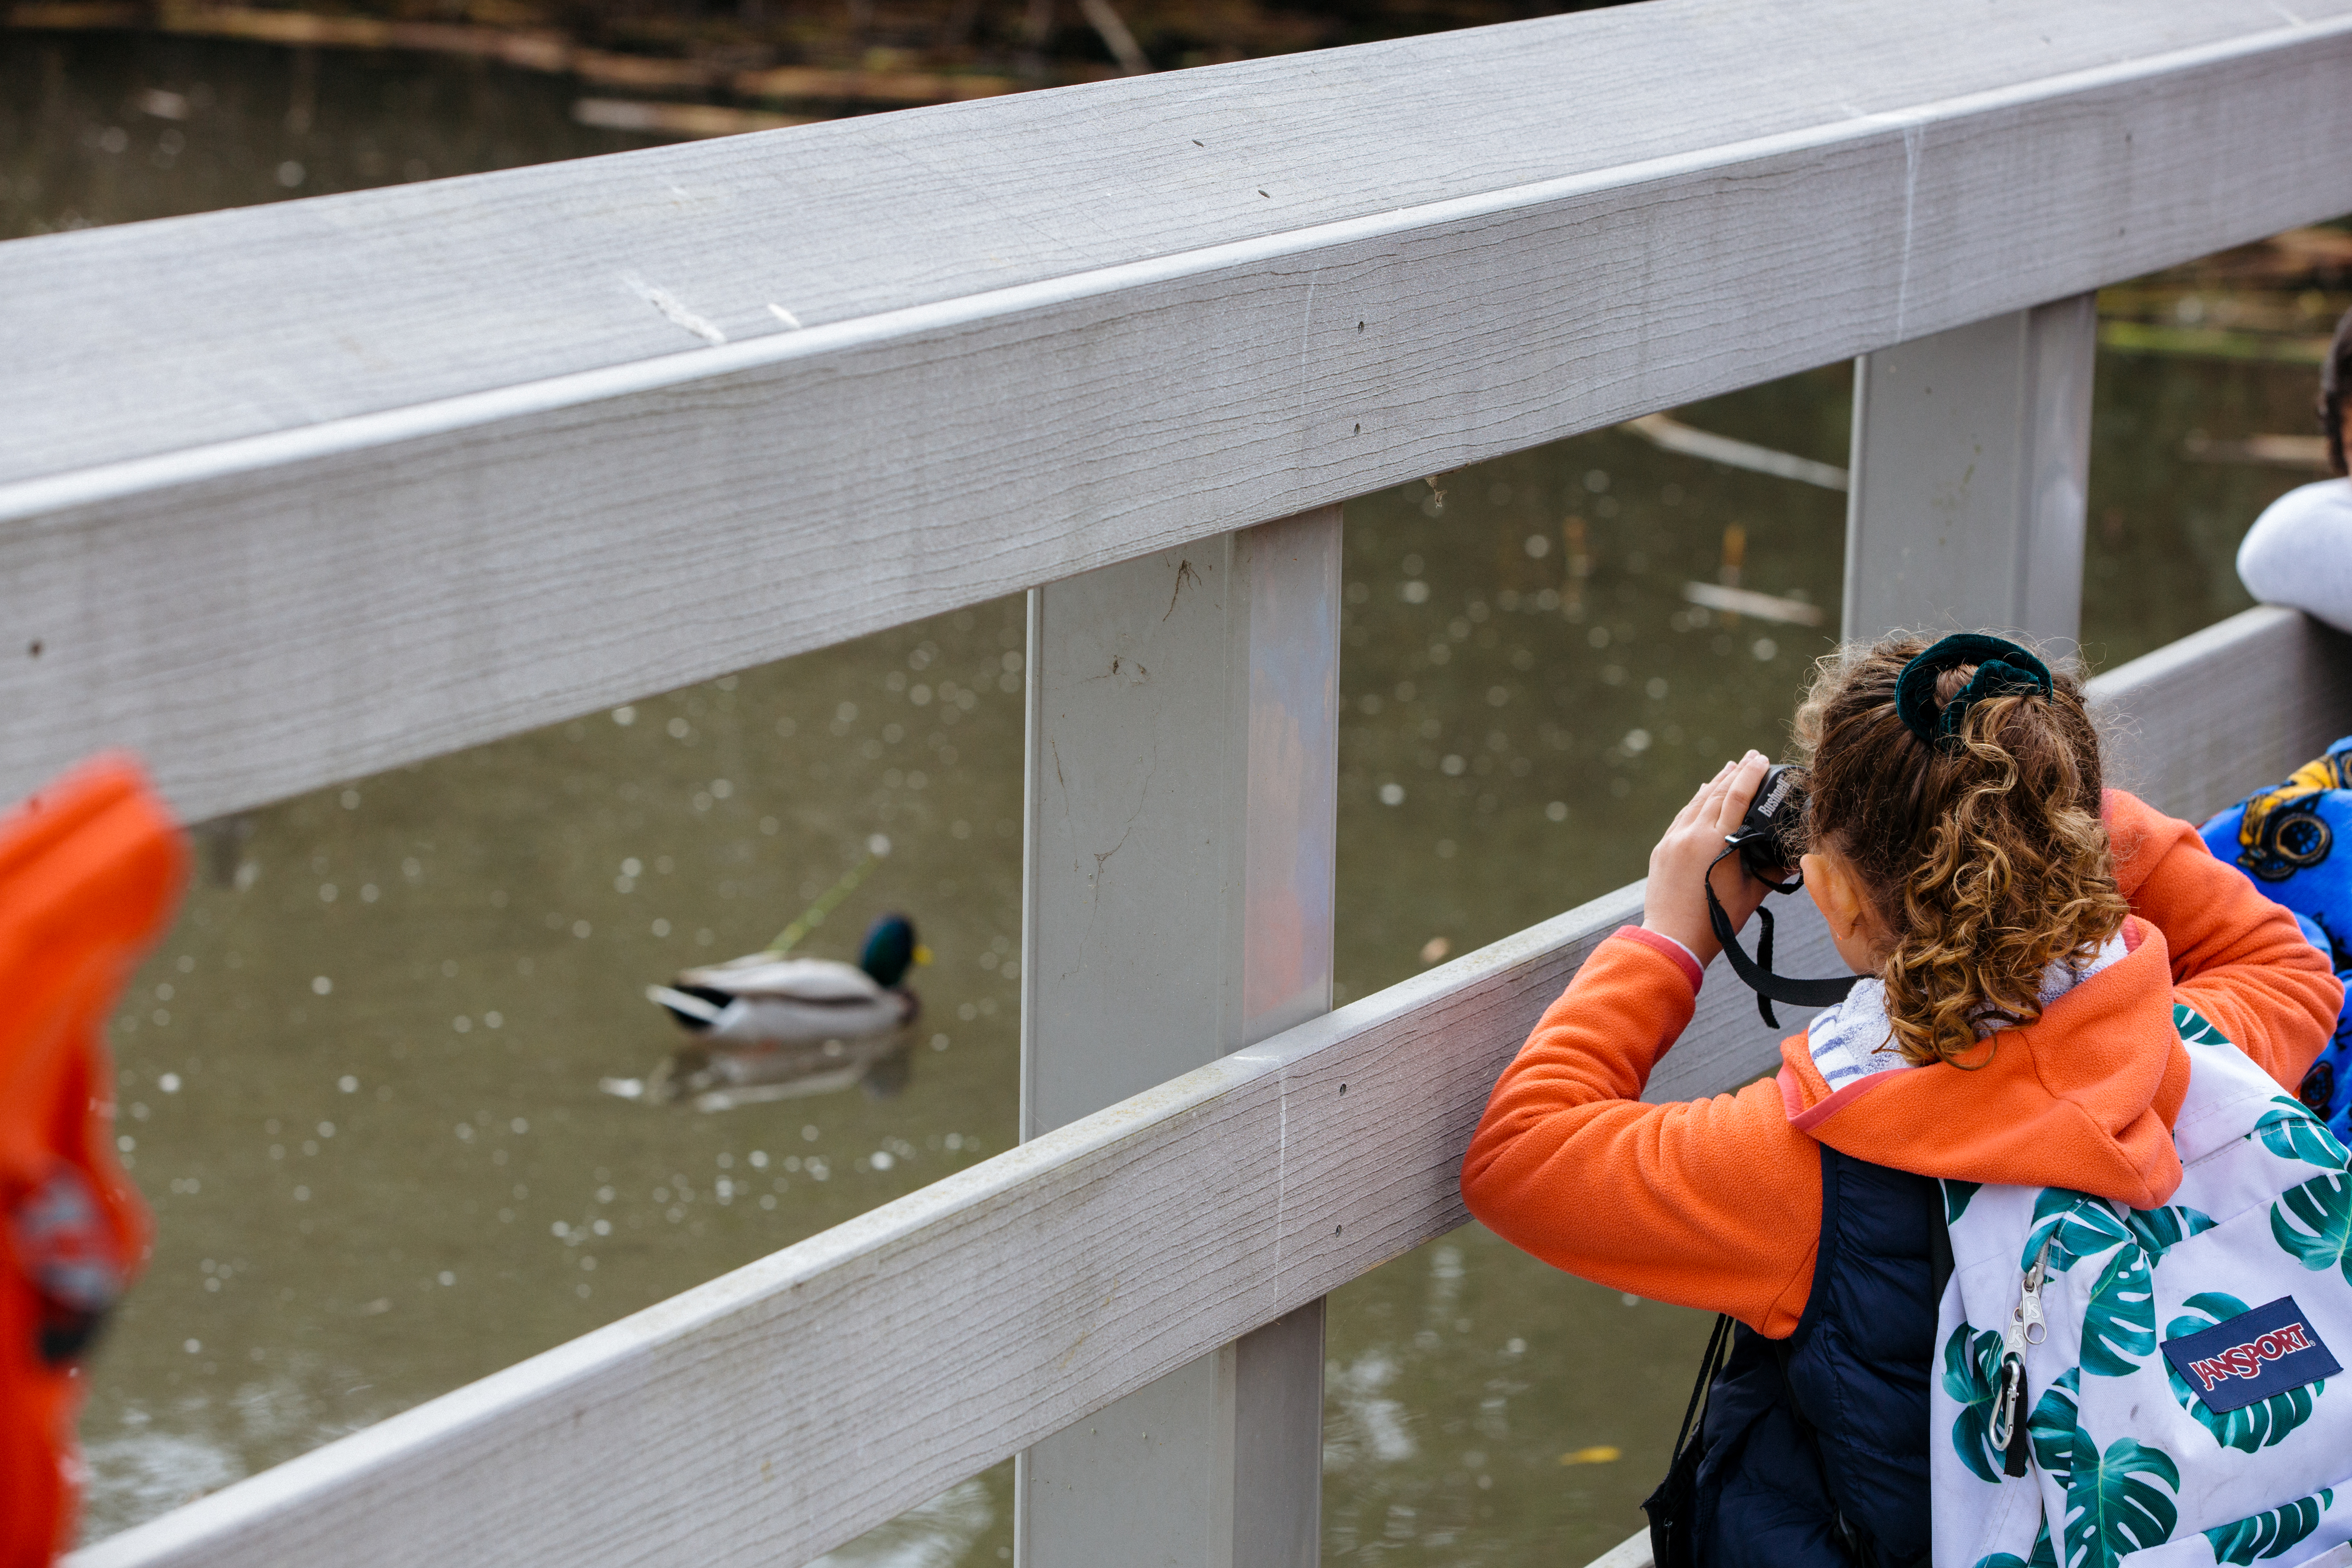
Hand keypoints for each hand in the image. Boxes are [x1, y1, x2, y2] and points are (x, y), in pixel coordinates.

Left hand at [1641, 751, 1774, 967]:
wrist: (1672, 939)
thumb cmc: (1716, 922)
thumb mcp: (1751, 894)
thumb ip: (1773, 871)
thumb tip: (1797, 857)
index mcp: (1718, 842)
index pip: (1737, 796)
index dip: (1751, 774)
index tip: (1762, 758)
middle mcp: (1693, 834)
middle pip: (1717, 793)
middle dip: (1736, 773)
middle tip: (1752, 757)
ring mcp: (1674, 840)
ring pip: (1698, 801)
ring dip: (1715, 782)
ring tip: (1730, 767)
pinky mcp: (1663, 848)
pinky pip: (1682, 816)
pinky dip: (1696, 801)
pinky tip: (1704, 791)